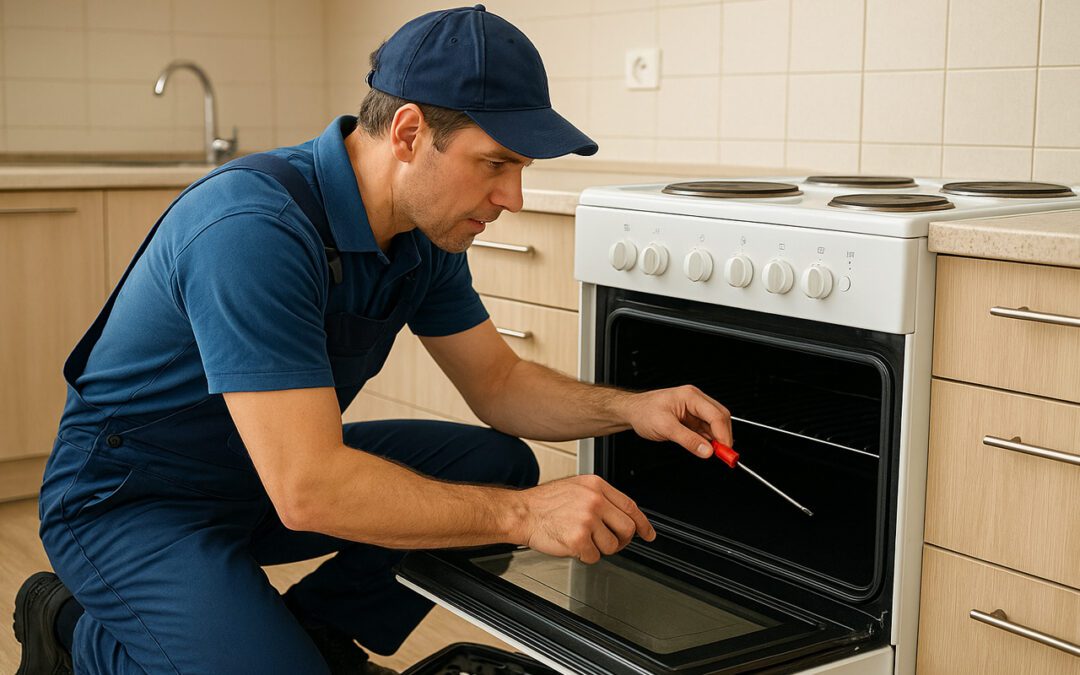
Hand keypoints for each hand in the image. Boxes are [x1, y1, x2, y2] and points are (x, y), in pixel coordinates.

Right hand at [517, 474, 655, 563]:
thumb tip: (621, 515)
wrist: (522, 512)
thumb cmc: (545, 503)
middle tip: (610, 542)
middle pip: (627, 528)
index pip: (630, 506)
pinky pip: (594, 556)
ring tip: (584, 540)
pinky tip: (573, 545)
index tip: (648, 534)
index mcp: (596, 486)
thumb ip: (600, 498)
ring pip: (612, 546)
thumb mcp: (576, 488)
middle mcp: (595, 500)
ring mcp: (588, 519)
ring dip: (600, 548)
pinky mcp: (579, 538)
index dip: (642, 523)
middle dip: (621, 540)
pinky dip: (585, 556)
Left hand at [620, 385, 732, 458]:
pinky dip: (709, 440)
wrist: (632, 411)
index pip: (716, 415)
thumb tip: (706, 450)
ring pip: (715, 425)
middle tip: (724, 455)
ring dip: (717, 439)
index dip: (724, 434)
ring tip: (715, 453)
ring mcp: (694, 409)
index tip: (726, 450)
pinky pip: (706, 429)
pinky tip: (706, 447)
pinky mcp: (691, 418)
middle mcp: (695, 400)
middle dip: (724, 436)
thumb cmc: (644, 412)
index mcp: (690, 396)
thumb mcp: (665, 427)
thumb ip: (688, 440)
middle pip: (720, 418)